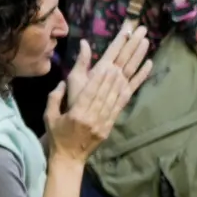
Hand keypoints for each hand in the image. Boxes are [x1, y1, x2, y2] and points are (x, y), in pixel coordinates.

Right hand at [45, 23, 152, 162]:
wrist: (69, 158)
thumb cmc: (57, 134)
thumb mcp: (49, 115)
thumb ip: (56, 96)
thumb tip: (64, 79)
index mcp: (78, 113)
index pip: (94, 89)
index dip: (105, 71)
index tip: (113, 55)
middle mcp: (96, 114)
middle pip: (112, 83)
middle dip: (125, 58)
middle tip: (136, 38)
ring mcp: (107, 118)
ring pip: (123, 87)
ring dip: (135, 63)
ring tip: (143, 45)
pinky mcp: (113, 121)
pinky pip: (127, 98)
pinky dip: (137, 81)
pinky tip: (147, 67)